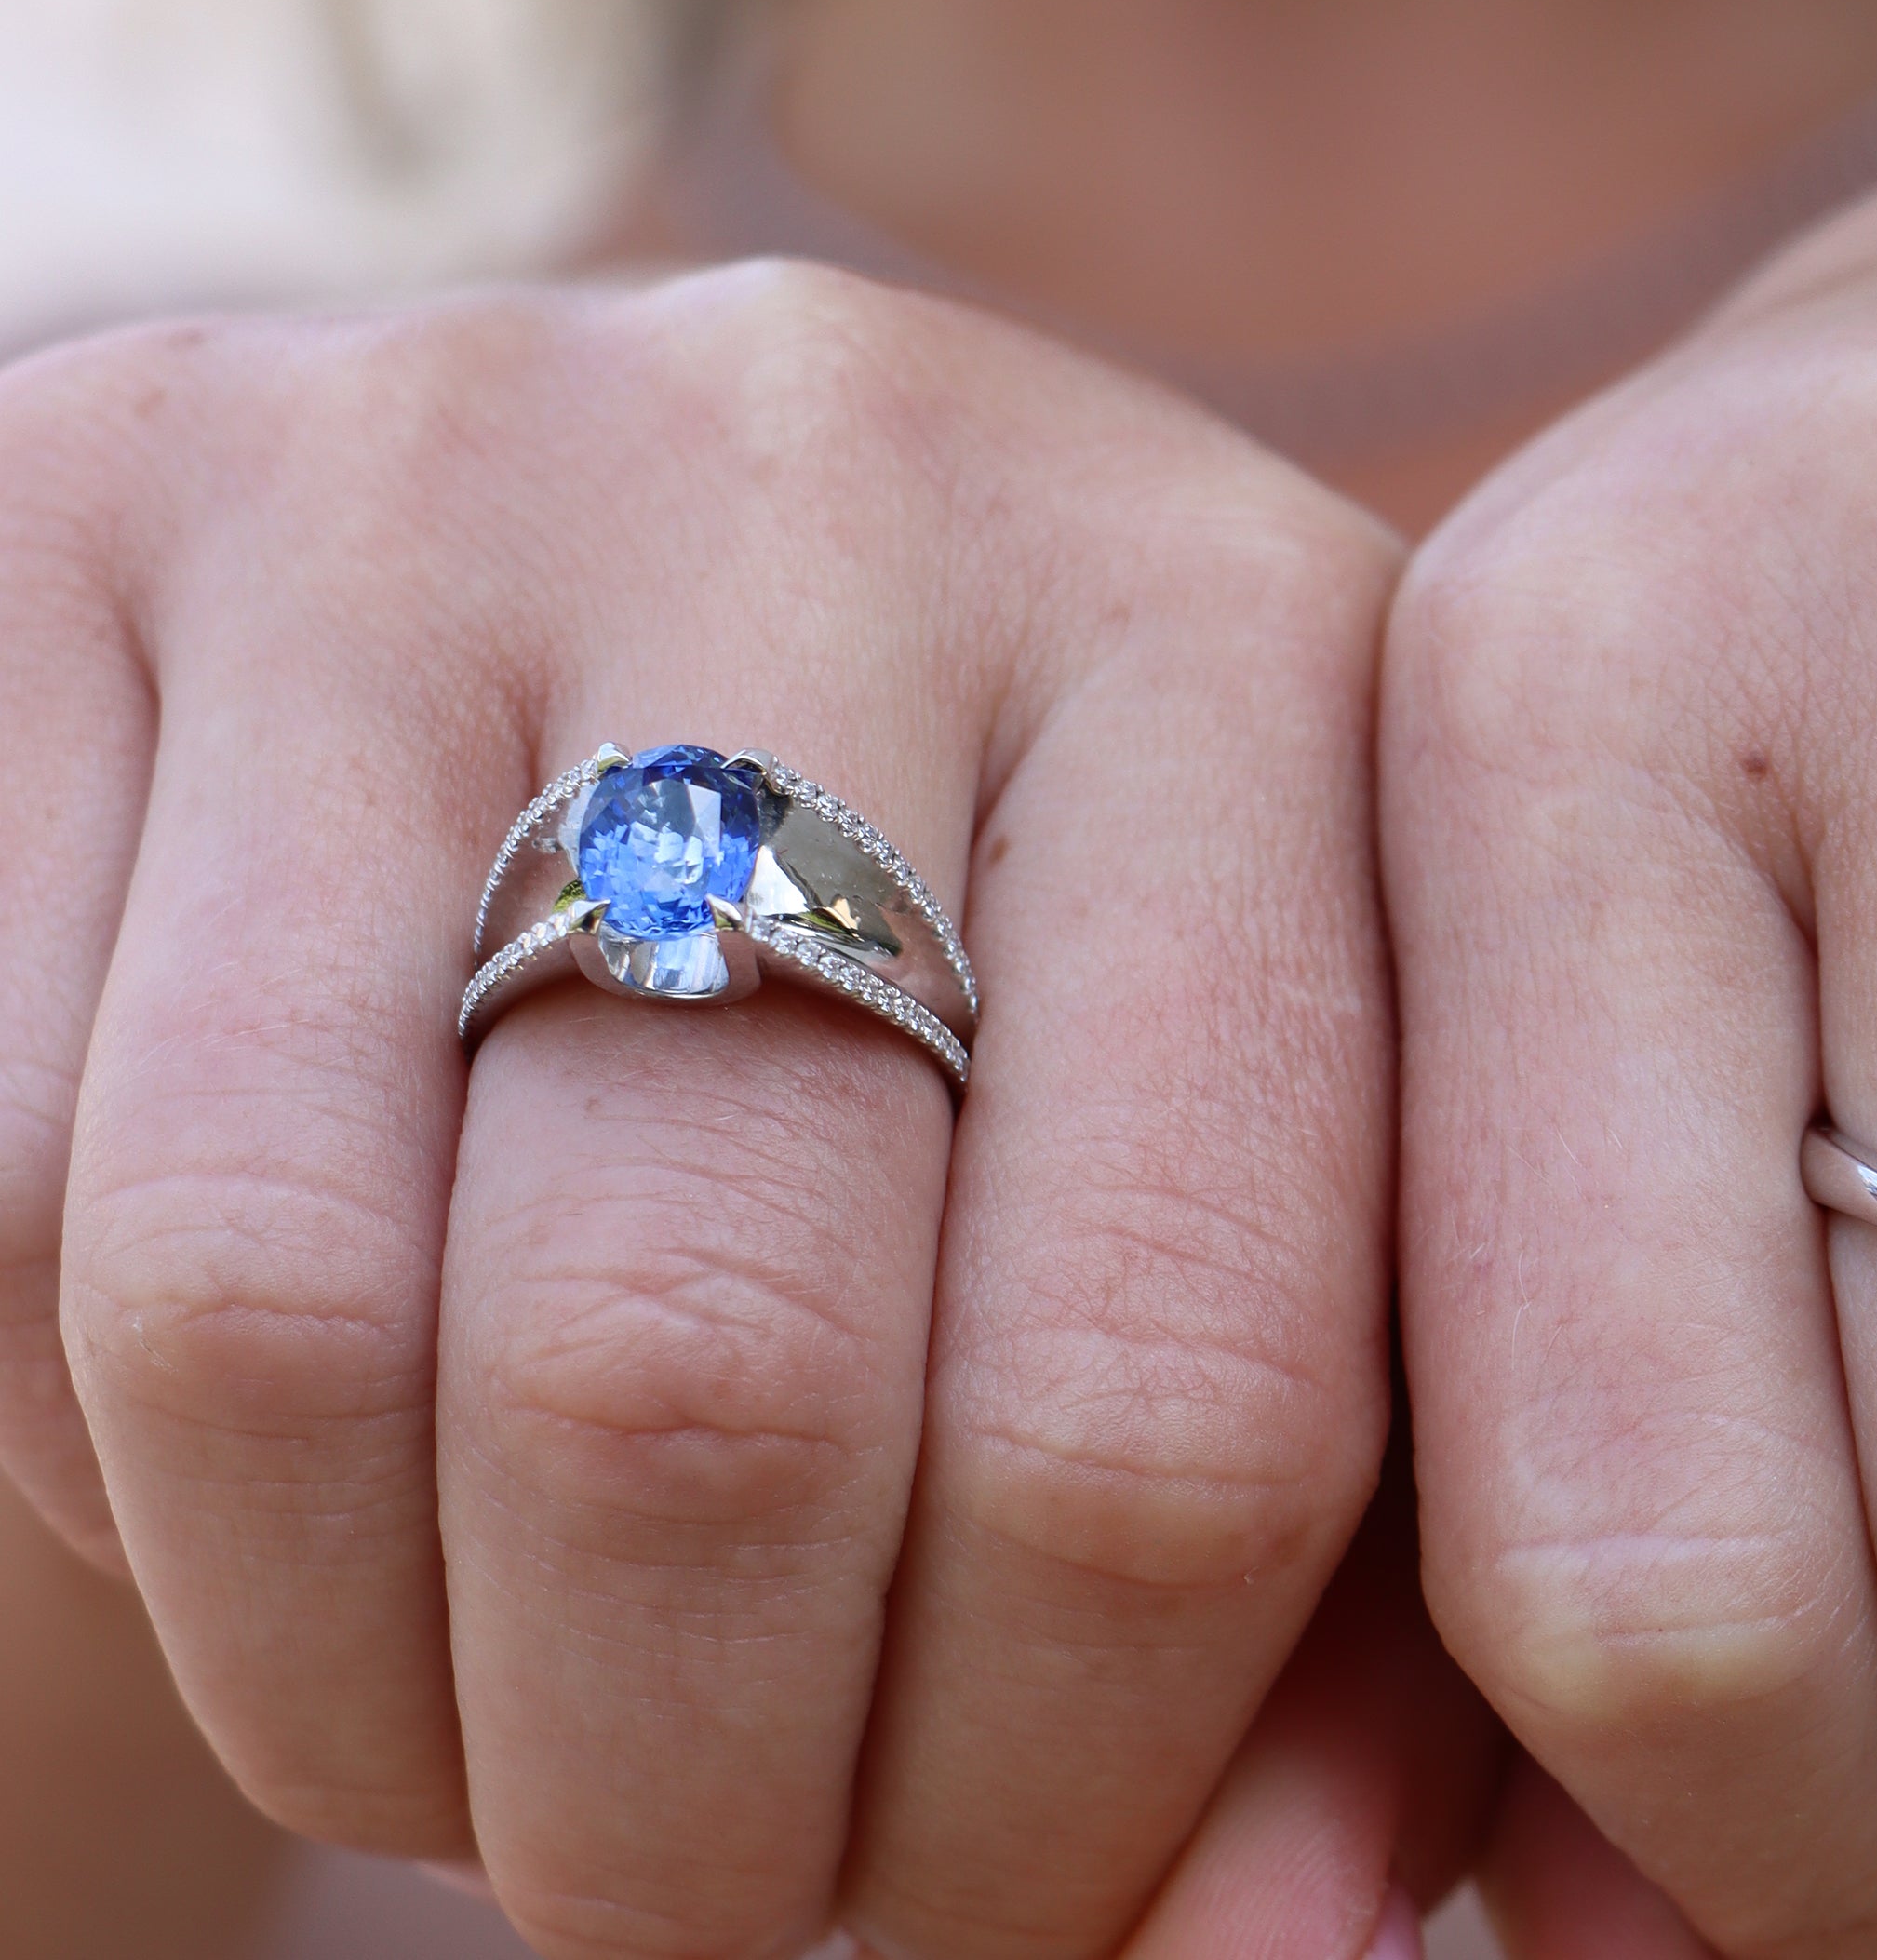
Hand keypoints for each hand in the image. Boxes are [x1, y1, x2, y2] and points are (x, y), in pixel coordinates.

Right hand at [0, 262, 1429, 1959]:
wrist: (651, 617)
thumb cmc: (1029, 1004)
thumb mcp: (1274, 1199)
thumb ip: (1349, 1595)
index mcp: (1240, 642)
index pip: (1173, 1394)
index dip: (1059, 1807)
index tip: (1004, 1904)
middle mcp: (855, 473)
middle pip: (707, 1377)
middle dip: (689, 1813)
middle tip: (725, 1873)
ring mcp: (442, 455)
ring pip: (280, 1319)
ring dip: (381, 1685)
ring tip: (515, 1699)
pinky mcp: (93, 505)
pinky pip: (5, 1185)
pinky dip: (133, 1469)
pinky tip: (326, 1437)